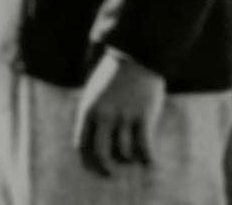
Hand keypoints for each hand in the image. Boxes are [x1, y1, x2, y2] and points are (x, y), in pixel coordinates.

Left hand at [74, 48, 166, 177]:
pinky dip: (147, 159)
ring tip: (133, 159)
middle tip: (111, 175)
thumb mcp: (93, 93)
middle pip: (100, 153)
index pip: (81, 144)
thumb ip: (92, 114)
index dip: (87, 161)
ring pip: (124, 153)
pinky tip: (150, 163)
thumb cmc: (113, 76)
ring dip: (129, 160)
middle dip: (105, 168)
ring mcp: (124, 117)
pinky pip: (145, 147)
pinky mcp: (144, 117)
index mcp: (87, 110)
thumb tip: (93, 139)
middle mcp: (103, 116)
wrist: (135, 57)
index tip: (93, 169)